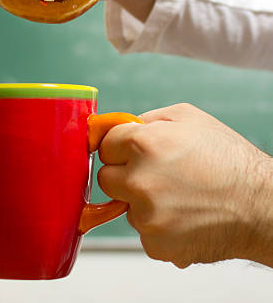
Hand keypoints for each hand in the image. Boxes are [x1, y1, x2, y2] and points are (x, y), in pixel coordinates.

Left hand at [97, 103, 272, 267]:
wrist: (260, 206)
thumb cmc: (228, 159)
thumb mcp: (188, 117)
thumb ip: (148, 120)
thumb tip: (121, 128)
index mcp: (143, 144)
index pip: (105, 145)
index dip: (121, 146)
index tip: (131, 151)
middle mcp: (139, 180)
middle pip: (107, 178)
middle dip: (124, 175)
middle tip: (155, 174)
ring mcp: (146, 216)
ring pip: (126, 207)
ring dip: (143, 202)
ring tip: (179, 196)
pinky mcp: (155, 244)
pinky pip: (143, 232)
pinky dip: (158, 227)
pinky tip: (184, 216)